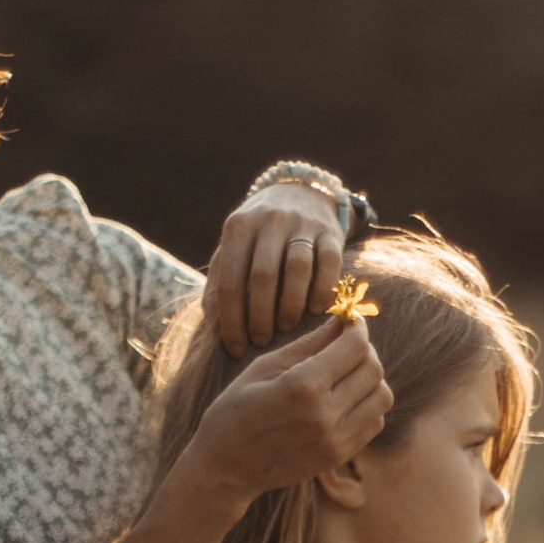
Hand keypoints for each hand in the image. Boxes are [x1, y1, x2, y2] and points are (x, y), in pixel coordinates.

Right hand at [186, 309, 390, 507]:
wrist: (226, 467)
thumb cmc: (236, 408)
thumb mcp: (265, 367)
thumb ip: (309, 343)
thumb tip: (342, 320)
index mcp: (302, 386)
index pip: (355, 346)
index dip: (357, 327)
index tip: (350, 322)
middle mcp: (325, 414)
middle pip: (373, 369)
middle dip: (364, 350)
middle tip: (347, 346)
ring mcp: (335, 439)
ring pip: (382, 396)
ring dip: (371, 378)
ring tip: (348, 373)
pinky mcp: (338, 455)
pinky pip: (374, 421)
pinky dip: (368, 404)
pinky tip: (346, 398)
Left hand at [209, 186, 347, 353]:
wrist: (299, 193)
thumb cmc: (259, 233)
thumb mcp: (233, 246)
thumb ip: (221, 279)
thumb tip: (212, 322)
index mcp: (239, 226)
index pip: (231, 280)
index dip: (231, 320)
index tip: (235, 349)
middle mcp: (270, 221)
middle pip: (264, 276)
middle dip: (260, 316)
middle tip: (261, 341)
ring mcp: (303, 224)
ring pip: (298, 268)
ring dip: (291, 304)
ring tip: (286, 326)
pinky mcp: (331, 231)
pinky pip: (329, 263)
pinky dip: (322, 289)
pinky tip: (315, 310)